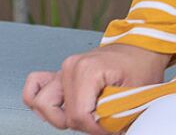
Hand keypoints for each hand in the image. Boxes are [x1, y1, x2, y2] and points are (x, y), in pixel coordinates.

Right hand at [23, 42, 169, 131]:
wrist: (141, 48)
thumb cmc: (140, 67)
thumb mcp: (136, 93)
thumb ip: (114, 114)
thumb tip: (101, 127)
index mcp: (88, 70)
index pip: (79, 115)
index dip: (95, 129)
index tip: (110, 129)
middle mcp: (70, 67)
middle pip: (60, 114)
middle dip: (81, 125)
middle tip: (99, 123)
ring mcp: (63, 70)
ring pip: (40, 103)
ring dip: (58, 117)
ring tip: (81, 118)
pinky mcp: (60, 74)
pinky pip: (34, 88)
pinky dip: (41, 102)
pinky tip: (60, 109)